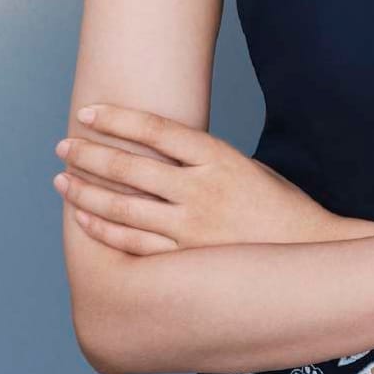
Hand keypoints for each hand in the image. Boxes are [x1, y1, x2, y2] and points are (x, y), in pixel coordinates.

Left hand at [53, 105, 330, 254]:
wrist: (311, 255)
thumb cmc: (280, 207)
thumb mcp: (248, 168)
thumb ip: (204, 162)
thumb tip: (157, 154)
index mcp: (220, 157)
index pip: (155, 130)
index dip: (116, 119)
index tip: (87, 113)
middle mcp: (203, 189)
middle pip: (131, 166)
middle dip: (90, 154)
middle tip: (63, 146)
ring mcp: (194, 227)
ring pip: (124, 206)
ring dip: (86, 192)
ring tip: (62, 181)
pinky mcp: (188, 260)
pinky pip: (135, 244)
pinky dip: (105, 230)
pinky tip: (85, 219)